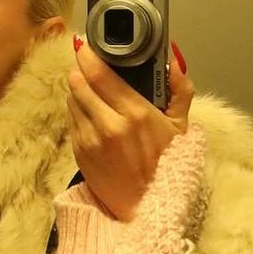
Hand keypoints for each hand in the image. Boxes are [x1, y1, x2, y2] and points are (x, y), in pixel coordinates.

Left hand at [67, 38, 194, 221]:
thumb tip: (173, 59)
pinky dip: (78, 110)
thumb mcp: (181, 125)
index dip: (89, 54)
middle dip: (82, 70)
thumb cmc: (168, 166)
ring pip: (71, 98)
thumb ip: (180, 88)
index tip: (87, 45)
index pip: (99, 73)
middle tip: (89, 65)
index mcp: (135, 113)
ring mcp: (90, 138)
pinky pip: (71, 118)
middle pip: (79, 82)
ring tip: (92, 89)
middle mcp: (108, 124)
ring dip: (78, 89)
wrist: (149, 209)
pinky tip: (92, 113)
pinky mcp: (79, 151)